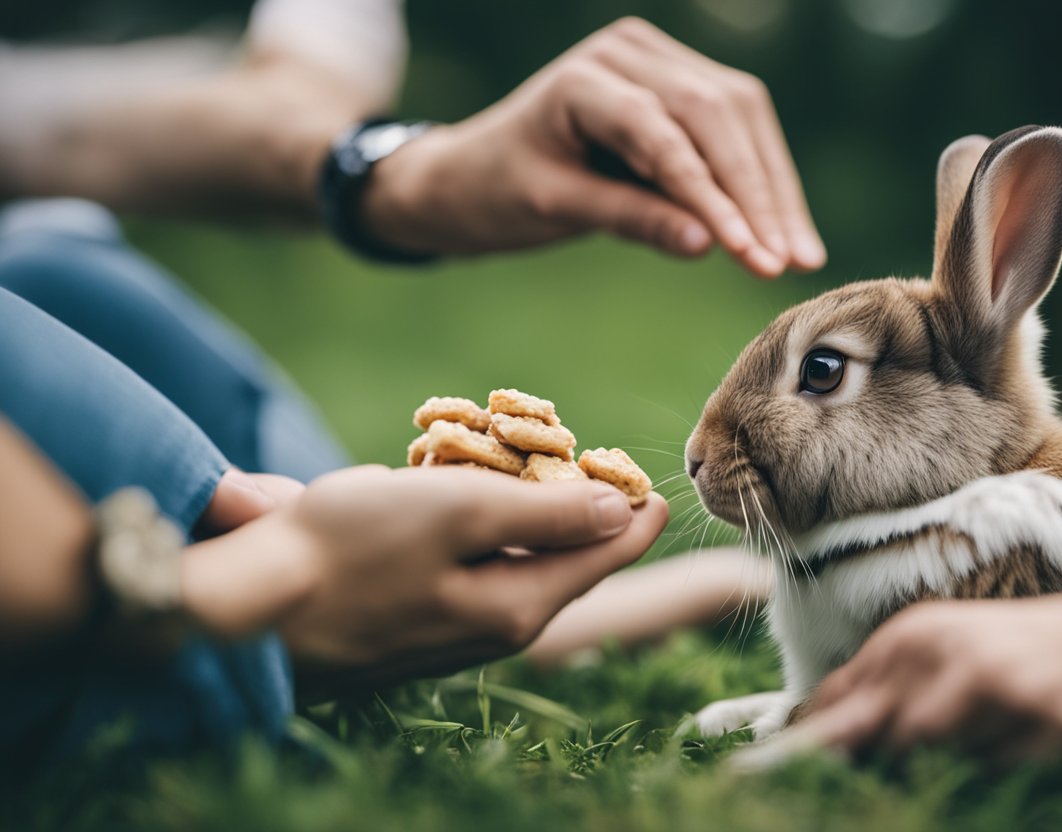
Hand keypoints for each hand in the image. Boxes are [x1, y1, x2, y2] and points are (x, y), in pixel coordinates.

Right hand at [181, 465, 667, 697]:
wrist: (243, 614)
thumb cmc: (350, 550)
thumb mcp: (458, 512)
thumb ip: (545, 516)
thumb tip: (619, 513)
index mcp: (518, 605)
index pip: (602, 557)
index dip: (634, 516)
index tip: (656, 489)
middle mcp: (494, 631)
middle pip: (562, 565)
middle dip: (582, 516)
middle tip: (595, 472)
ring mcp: (450, 635)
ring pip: (514, 570)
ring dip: (527, 524)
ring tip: (531, 480)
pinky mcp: (412, 627)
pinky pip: (468, 576)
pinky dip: (477, 538)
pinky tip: (458, 510)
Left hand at [365, 17, 824, 277]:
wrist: (474, 169)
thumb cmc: (500, 190)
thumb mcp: (554, 209)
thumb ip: (628, 218)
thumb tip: (708, 246)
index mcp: (584, 78)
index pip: (664, 134)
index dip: (711, 197)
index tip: (748, 253)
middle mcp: (629, 52)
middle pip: (717, 116)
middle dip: (759, 195)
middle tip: (789, 263)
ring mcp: (658, 59)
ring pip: (741, 117)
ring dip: (774, 189)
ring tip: (799, 256)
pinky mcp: (679, 83)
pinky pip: (737, 125)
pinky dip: (762, 178)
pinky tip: (783, 227)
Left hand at [738, 582, 1061, 768]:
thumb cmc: (1050, 653)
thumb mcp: (966, 652)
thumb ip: (900, 687)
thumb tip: (825, 733)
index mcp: (917, 633)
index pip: (835, 699)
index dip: (805, 744)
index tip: (764, 778)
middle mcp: (944, 653)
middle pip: (865, 734)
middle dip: (856, 766)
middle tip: (839, 789)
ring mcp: (992, 687)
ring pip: (925, 760)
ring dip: (935, 777)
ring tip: (983, 742)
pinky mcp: (1041, 722)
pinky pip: (992, 776)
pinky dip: (994, 779)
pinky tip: (1022, 754)